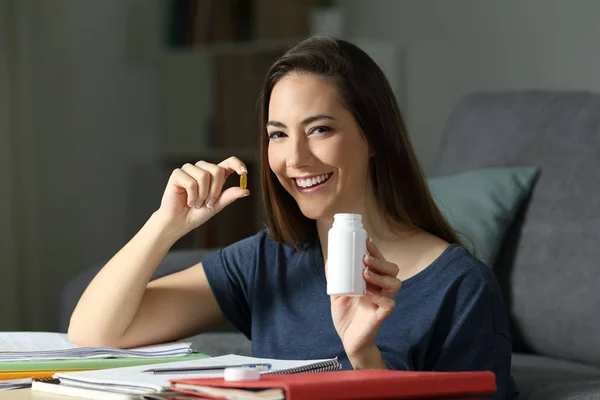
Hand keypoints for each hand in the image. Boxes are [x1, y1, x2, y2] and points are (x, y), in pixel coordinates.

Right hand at [156, 157, 248, 237]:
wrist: (179, 222)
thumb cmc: (196, 214)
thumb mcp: (217, 206)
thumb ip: (229, 196)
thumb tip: (245, 190)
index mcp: (214, 175)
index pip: (228, 162)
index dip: (237, 164)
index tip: (244, 173)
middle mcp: (202, 169)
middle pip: (217, 170)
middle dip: (215, 190)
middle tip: (208, 203)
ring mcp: (189, 170)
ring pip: (204, 175)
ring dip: (202, 194)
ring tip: (197, 203)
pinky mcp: (178, 174)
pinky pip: (191, 182)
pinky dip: (192, 196)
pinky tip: (188, 202)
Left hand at [329, 238, 401, 367]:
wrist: (348, 340)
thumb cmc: (346, 316)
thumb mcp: (337, 293)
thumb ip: (335, 278)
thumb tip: (330, 260)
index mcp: (372, 281)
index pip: (380, 262)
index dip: (376, 251)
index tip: (366, 241)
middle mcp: (381, 289)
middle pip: (392, 269)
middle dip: (380, 261)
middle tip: (365, 259)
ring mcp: (382, 302)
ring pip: (395, 283)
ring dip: (381, 276)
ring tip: (365, 274)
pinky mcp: (382, 315)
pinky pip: (390, 304)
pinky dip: (381, 296)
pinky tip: (369, 294)